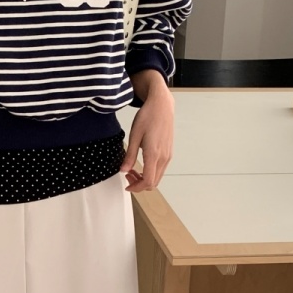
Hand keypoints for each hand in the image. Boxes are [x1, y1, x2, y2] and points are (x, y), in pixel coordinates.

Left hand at [120, 70, 174, 191]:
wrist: (162, 105)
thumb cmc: (148, 117)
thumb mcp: (134, 136)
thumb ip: (130, 156)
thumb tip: (123, 170)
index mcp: (154, 154)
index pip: (147, 181)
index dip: (136, 187)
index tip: (127, 185)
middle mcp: (164, 157)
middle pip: (153, 183)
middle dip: (139, 184)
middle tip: (127, 176)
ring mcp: (168, 155)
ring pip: (157, 177)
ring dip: (145, 179)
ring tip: (133, 170)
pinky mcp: (169, 152)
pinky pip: (160, 169)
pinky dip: (150, 172)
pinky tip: (142, 164)